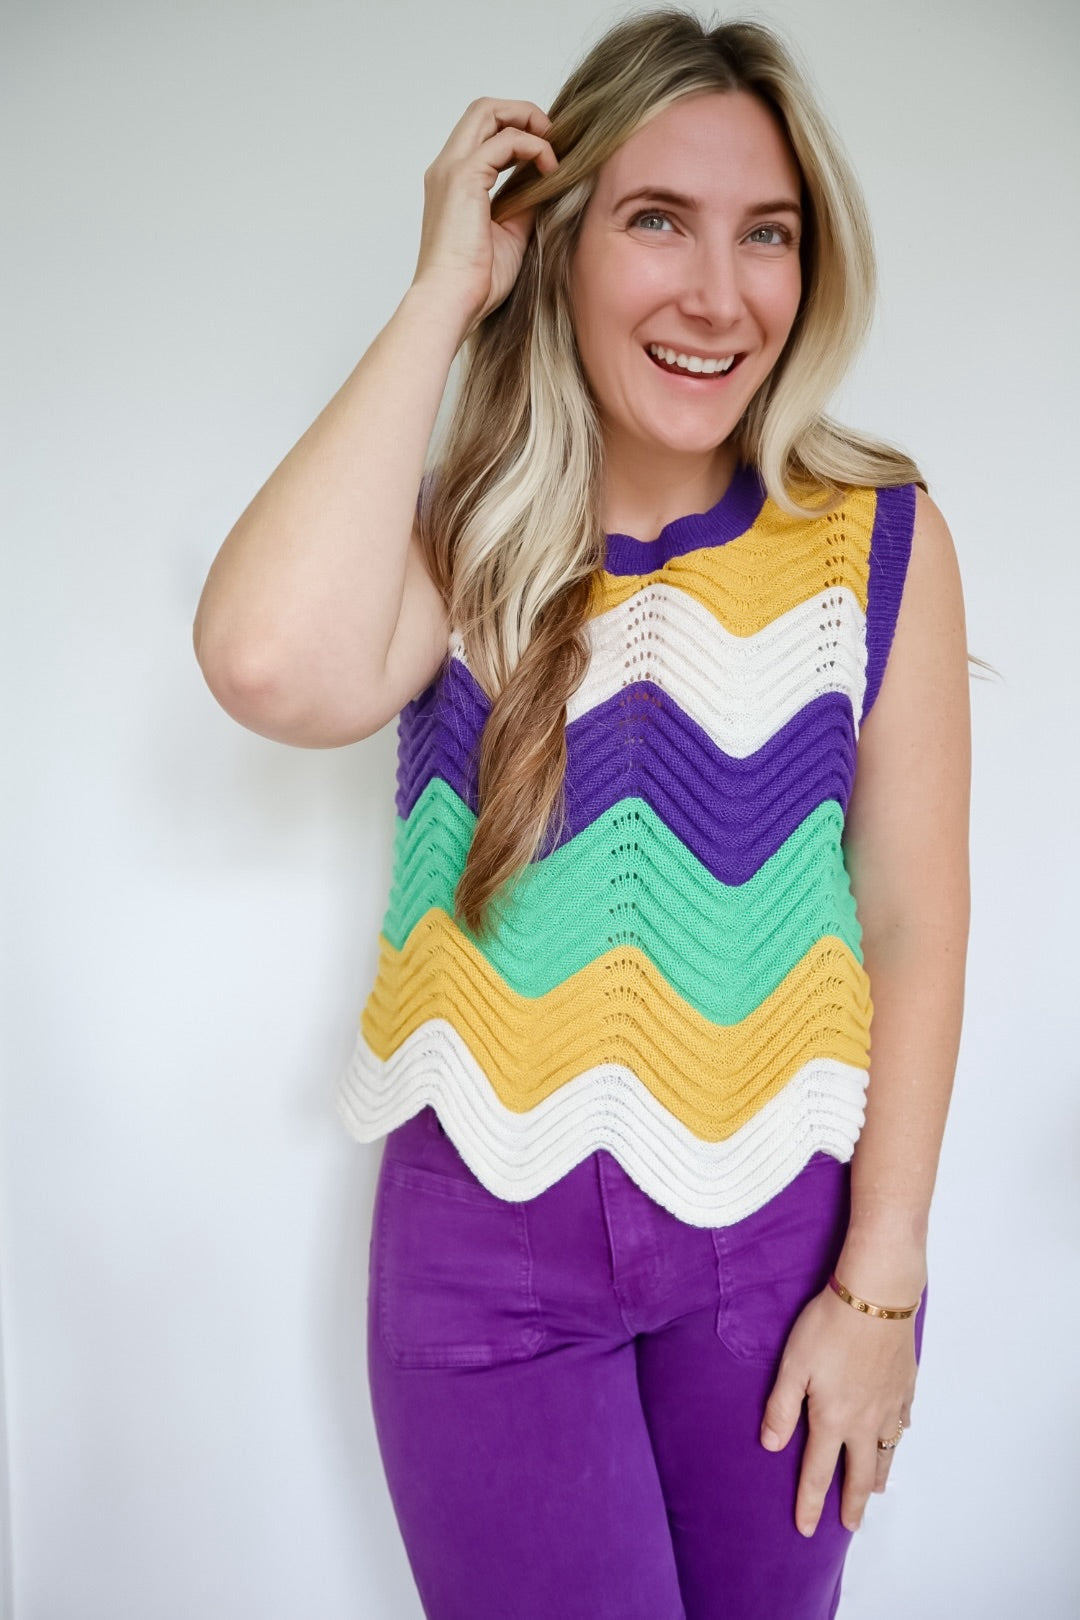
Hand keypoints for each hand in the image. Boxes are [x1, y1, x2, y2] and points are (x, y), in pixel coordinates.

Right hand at [411, 97, 558, 333]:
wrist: (451, 303)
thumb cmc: (475, 283)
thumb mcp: (511, 235)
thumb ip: (525, 205)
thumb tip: (549, 186)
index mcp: (452, 183)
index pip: (482, 133)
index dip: (517, 131)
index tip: (546, 154)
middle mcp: (446, 169)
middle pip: (483, 110)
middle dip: (523, 113)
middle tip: (553, 138)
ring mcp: (451, 170)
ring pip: (488, 111)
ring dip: (528, 120)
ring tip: (553, 148)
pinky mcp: (464, 178)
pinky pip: (505, 140)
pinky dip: (533, 146)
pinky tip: (550, 170)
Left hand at [759, 1283, 917, 1535]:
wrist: (877, 1297)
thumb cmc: (829, 1327)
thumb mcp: (793, 1365)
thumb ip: (781, 1408)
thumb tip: (771, 1446)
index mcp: (834, 1419)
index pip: (818, 1472)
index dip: (810, 1504)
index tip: (807, 1530)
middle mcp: (865, 1421)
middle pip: (859, 1473)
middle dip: (852, 1504)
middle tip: (850, 1526)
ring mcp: (890, 1406)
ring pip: (886, 1452)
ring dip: (878, 1476)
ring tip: (873, 1491)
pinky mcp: (905, 1386)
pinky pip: (902, 1423)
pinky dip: (897, 1438)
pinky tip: (896, 1437)